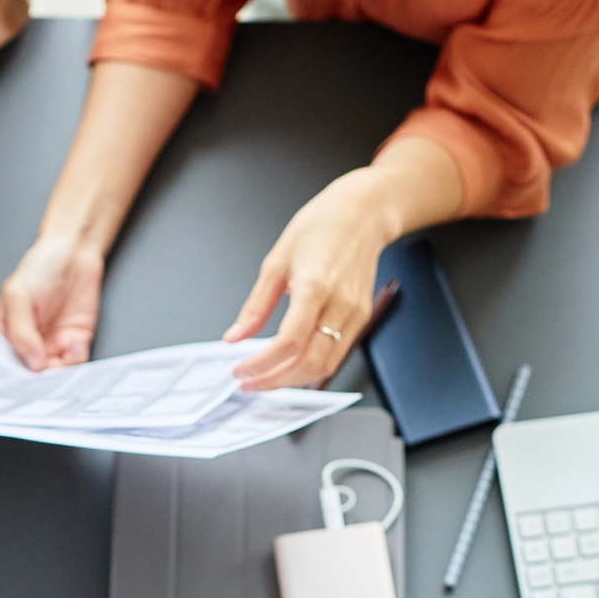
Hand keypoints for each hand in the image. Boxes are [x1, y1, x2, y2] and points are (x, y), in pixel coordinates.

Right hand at [0, 232, 104, 368]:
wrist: (73, 253)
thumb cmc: (39, 267)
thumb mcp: (17, 294)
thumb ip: (21, 331)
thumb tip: (31, 362)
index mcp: (5, 335)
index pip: (2, 365)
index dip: (10, 376)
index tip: (18, 378)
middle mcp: (28, 345)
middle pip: (30, 376)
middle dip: (39, 379)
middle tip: (46, 371)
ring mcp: (52, 346)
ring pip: (54, 375)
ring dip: (61, 370)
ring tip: (65, 349)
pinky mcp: (74, 343)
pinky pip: (75, 363)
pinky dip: (77, 359)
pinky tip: (75, 342)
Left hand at [224, 168, 393, 389]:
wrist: (363, 215)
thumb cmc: (322, 228)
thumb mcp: (277, 260)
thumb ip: (256, 305)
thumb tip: (235, 336)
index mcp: (315, 286)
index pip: (289, 342)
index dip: (262, 365)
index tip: (240, 371)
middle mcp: (340, 304)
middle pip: (309, 363)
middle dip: (275, 380)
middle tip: (248, 382)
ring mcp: (354, 314)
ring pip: (324, 366)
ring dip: (292, 380)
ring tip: (265, 378)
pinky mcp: (361, 318)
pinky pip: (336, 355)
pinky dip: (310, 368)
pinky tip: (289, 365)